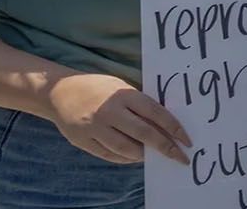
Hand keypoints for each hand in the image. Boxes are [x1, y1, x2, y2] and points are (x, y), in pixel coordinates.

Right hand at [44, 73, 191, 164]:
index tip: (187, 141)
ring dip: (144, 155)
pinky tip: (136, 157)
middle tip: (180, 157)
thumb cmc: (99, 89)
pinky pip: (108, 155)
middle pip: (143, 133)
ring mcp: (93, 127)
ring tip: (155, 156)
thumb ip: (140, 105)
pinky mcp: (82, 140)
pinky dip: (125, 158)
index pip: (155, 113)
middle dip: (165, 147)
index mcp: (123, 95)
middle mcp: (109, 111)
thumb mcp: (121, 88)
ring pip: (125, 148)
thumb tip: (165, 126)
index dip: (174, 128)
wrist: (59, 91)